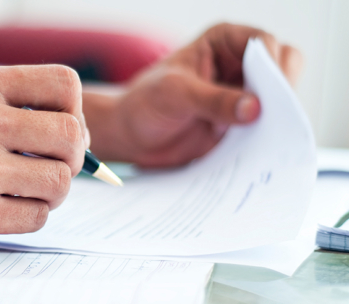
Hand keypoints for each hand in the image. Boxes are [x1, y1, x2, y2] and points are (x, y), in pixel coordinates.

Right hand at [0, 65, 88, 262]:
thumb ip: (9, 109)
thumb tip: (79, 134)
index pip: (64, 84)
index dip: (72, 110)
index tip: (55, 132)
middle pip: (72, 134)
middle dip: (72, 157)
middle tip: (49, 168)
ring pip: (61, 180)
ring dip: (52, 192)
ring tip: (25, 192)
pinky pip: (38, 216)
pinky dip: (29, 216)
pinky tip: (2, 211)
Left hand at [84, 23, 301, 166]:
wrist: (131, 136)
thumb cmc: (144, 104)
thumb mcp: (174, 95)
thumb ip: (212, 100)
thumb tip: (254, 108)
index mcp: (223, 42)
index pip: (265, 44)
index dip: (273, 67)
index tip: (268, 95)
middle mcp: (238, 65)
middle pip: (282, 70)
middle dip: (281, 93)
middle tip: (269, 118)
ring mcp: (241, 95)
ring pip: (279, 101)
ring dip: (277, 119)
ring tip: (263, 138)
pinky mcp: (240, 123)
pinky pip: (266, 128)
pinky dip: (265, 138)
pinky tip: (256, 150)